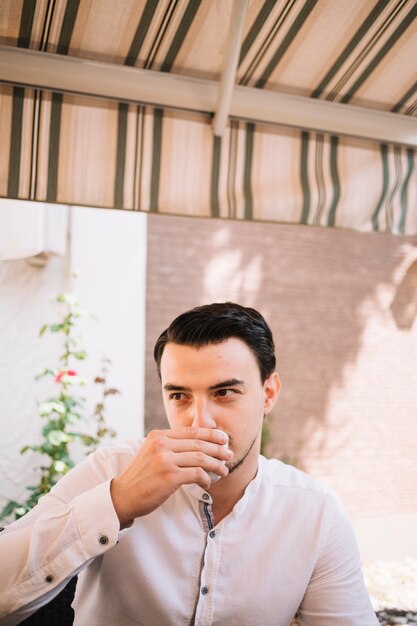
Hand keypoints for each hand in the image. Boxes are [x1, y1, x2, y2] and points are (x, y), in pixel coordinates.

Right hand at [110, 427, 231, 526]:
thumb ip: (169, 446)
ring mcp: (165, 460)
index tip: (223, 439)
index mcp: (158, 436)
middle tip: (229, 454)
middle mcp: (162, 444)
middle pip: (199, 443)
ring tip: (224, 470)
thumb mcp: (151, 453)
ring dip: (216, 464)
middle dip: (218, 448)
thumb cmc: (140, 477)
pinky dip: (206, 478)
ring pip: (201, 458)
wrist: (122, 496)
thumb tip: (197, 444)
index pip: (191, 431)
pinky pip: (197, 474)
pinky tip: (208, 483)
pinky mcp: (169, 476)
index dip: (211, 434)